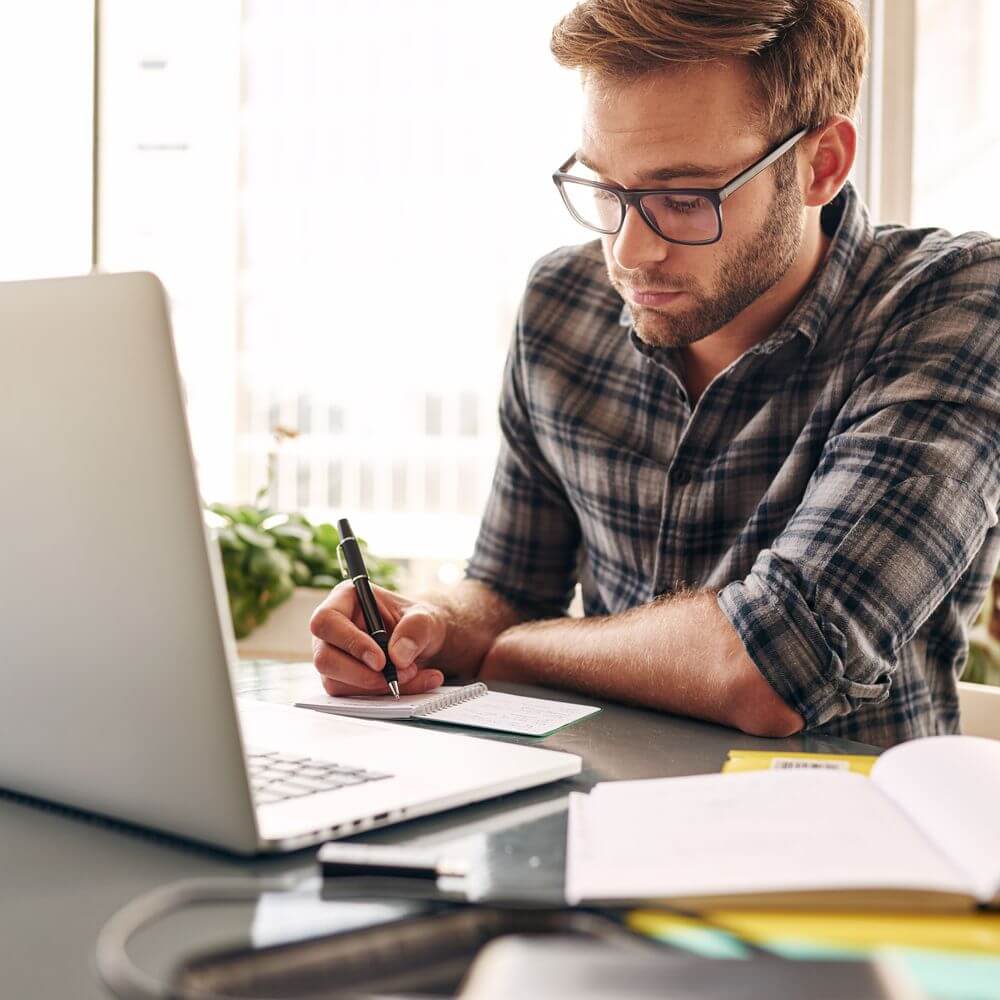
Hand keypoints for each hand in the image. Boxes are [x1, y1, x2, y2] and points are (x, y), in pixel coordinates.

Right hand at [309, 580, 446, 695]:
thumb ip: (415, 630)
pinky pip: (351, 696)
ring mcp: (333, 656)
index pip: (327, 620)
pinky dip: (382, 694)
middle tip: (395, 676)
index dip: (350, 642)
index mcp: (344, 599)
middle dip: (361, 674)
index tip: (380, 660)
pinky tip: (410, 683)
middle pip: (324, 658)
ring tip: (411, 674)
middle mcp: (332, 629)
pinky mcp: (341, 680)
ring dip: (376, 686)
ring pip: (336, 682)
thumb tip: (397, 657)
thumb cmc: (417, 623)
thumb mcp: (425, 618)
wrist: (425, 644)